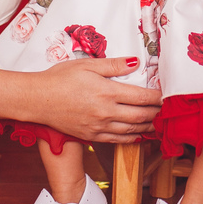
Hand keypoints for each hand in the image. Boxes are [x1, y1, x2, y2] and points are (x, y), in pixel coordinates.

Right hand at [33, 57, 160, 142]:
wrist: (38, 100)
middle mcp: (106, 112)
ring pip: (131, 130)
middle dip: (156, 113)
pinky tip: (137, 136)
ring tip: (156, 123)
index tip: (164, 95)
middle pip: (140, 116)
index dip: (156, 97)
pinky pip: (117, 140)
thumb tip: (135, 63)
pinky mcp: (92, 136)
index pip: (141, 97)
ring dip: (147, 127)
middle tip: (164, 109)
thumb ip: (114, 65)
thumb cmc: (60, 79)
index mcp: (107, 92)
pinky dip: (131, 138)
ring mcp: (99, 126)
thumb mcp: (87, 65)